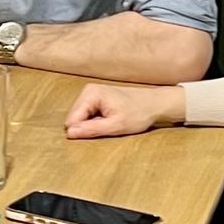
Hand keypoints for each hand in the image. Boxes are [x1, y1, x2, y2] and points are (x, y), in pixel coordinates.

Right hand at [64, 83, 183, 137]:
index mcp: (91, 94)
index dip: (84, 131)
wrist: (155, 104)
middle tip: (108, 127)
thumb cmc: (138, 114)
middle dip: (88, 127)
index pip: (71, 120)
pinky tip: (110, 119)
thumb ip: (91, 129)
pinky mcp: (95, 97)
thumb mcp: (115, 126)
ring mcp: (91, 92)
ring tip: (110, 122)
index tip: (102, 131)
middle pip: (74, 118)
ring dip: (92, 124)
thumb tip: (69, 134)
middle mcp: (88, 90)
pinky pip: (87, 114)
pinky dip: (96, 121)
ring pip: (80, 117)